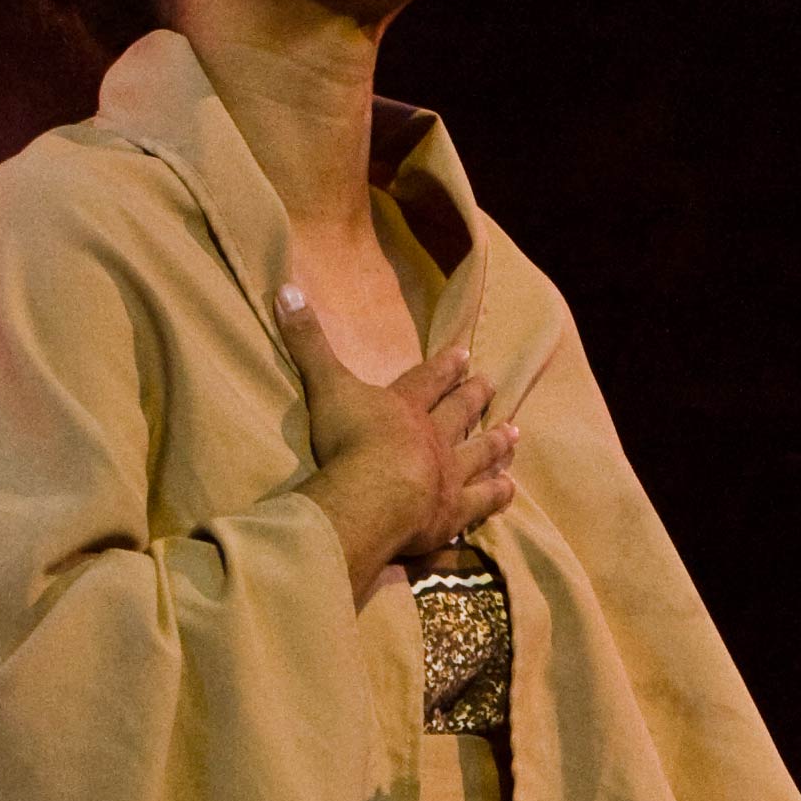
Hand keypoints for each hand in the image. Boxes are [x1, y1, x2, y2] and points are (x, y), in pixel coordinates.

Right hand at [290, 293, 517, 584]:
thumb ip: (307, 343)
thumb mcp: (326, 385)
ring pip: (480, 455)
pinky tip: (509, 489)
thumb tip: (285, 287)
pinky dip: (497, 495)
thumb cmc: (349, 440)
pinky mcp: (454, 513)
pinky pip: (483, 502)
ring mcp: (449, 475)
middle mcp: (434, 437)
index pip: (428, 380)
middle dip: (474, 397)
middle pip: (459, 413)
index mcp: (405, 406)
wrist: (375, 494)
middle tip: (494, 384)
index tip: (464, 353)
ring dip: (496, 443)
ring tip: (515, 433)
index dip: (444, 366)